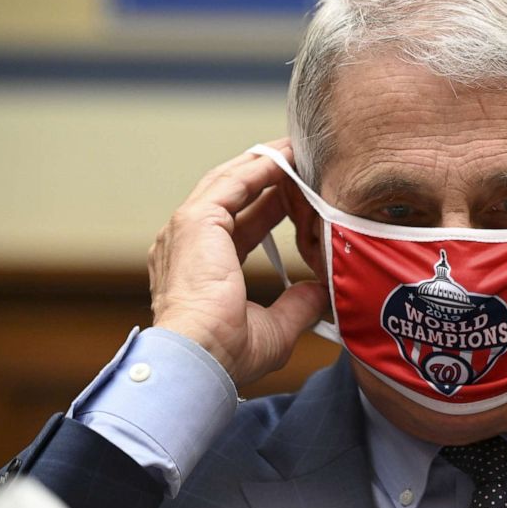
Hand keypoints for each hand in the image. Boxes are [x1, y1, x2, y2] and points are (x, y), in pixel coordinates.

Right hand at [147, 138, 328, 387]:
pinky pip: (233, 182)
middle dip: (268, 176)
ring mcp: (186, 229)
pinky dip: (260, 168)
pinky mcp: (195, 220)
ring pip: (230, 181)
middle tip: (300, 161)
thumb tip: (319, 292)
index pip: (242, 227)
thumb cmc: (226, 354)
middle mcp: (188, 244)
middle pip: (233, 197)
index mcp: (201, 269)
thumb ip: (297, 306)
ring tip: (296, 149)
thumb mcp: (275, 329)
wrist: (200, 358)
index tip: (299, 195)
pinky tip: (286, 158)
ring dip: (265, 163)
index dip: (271, 208)